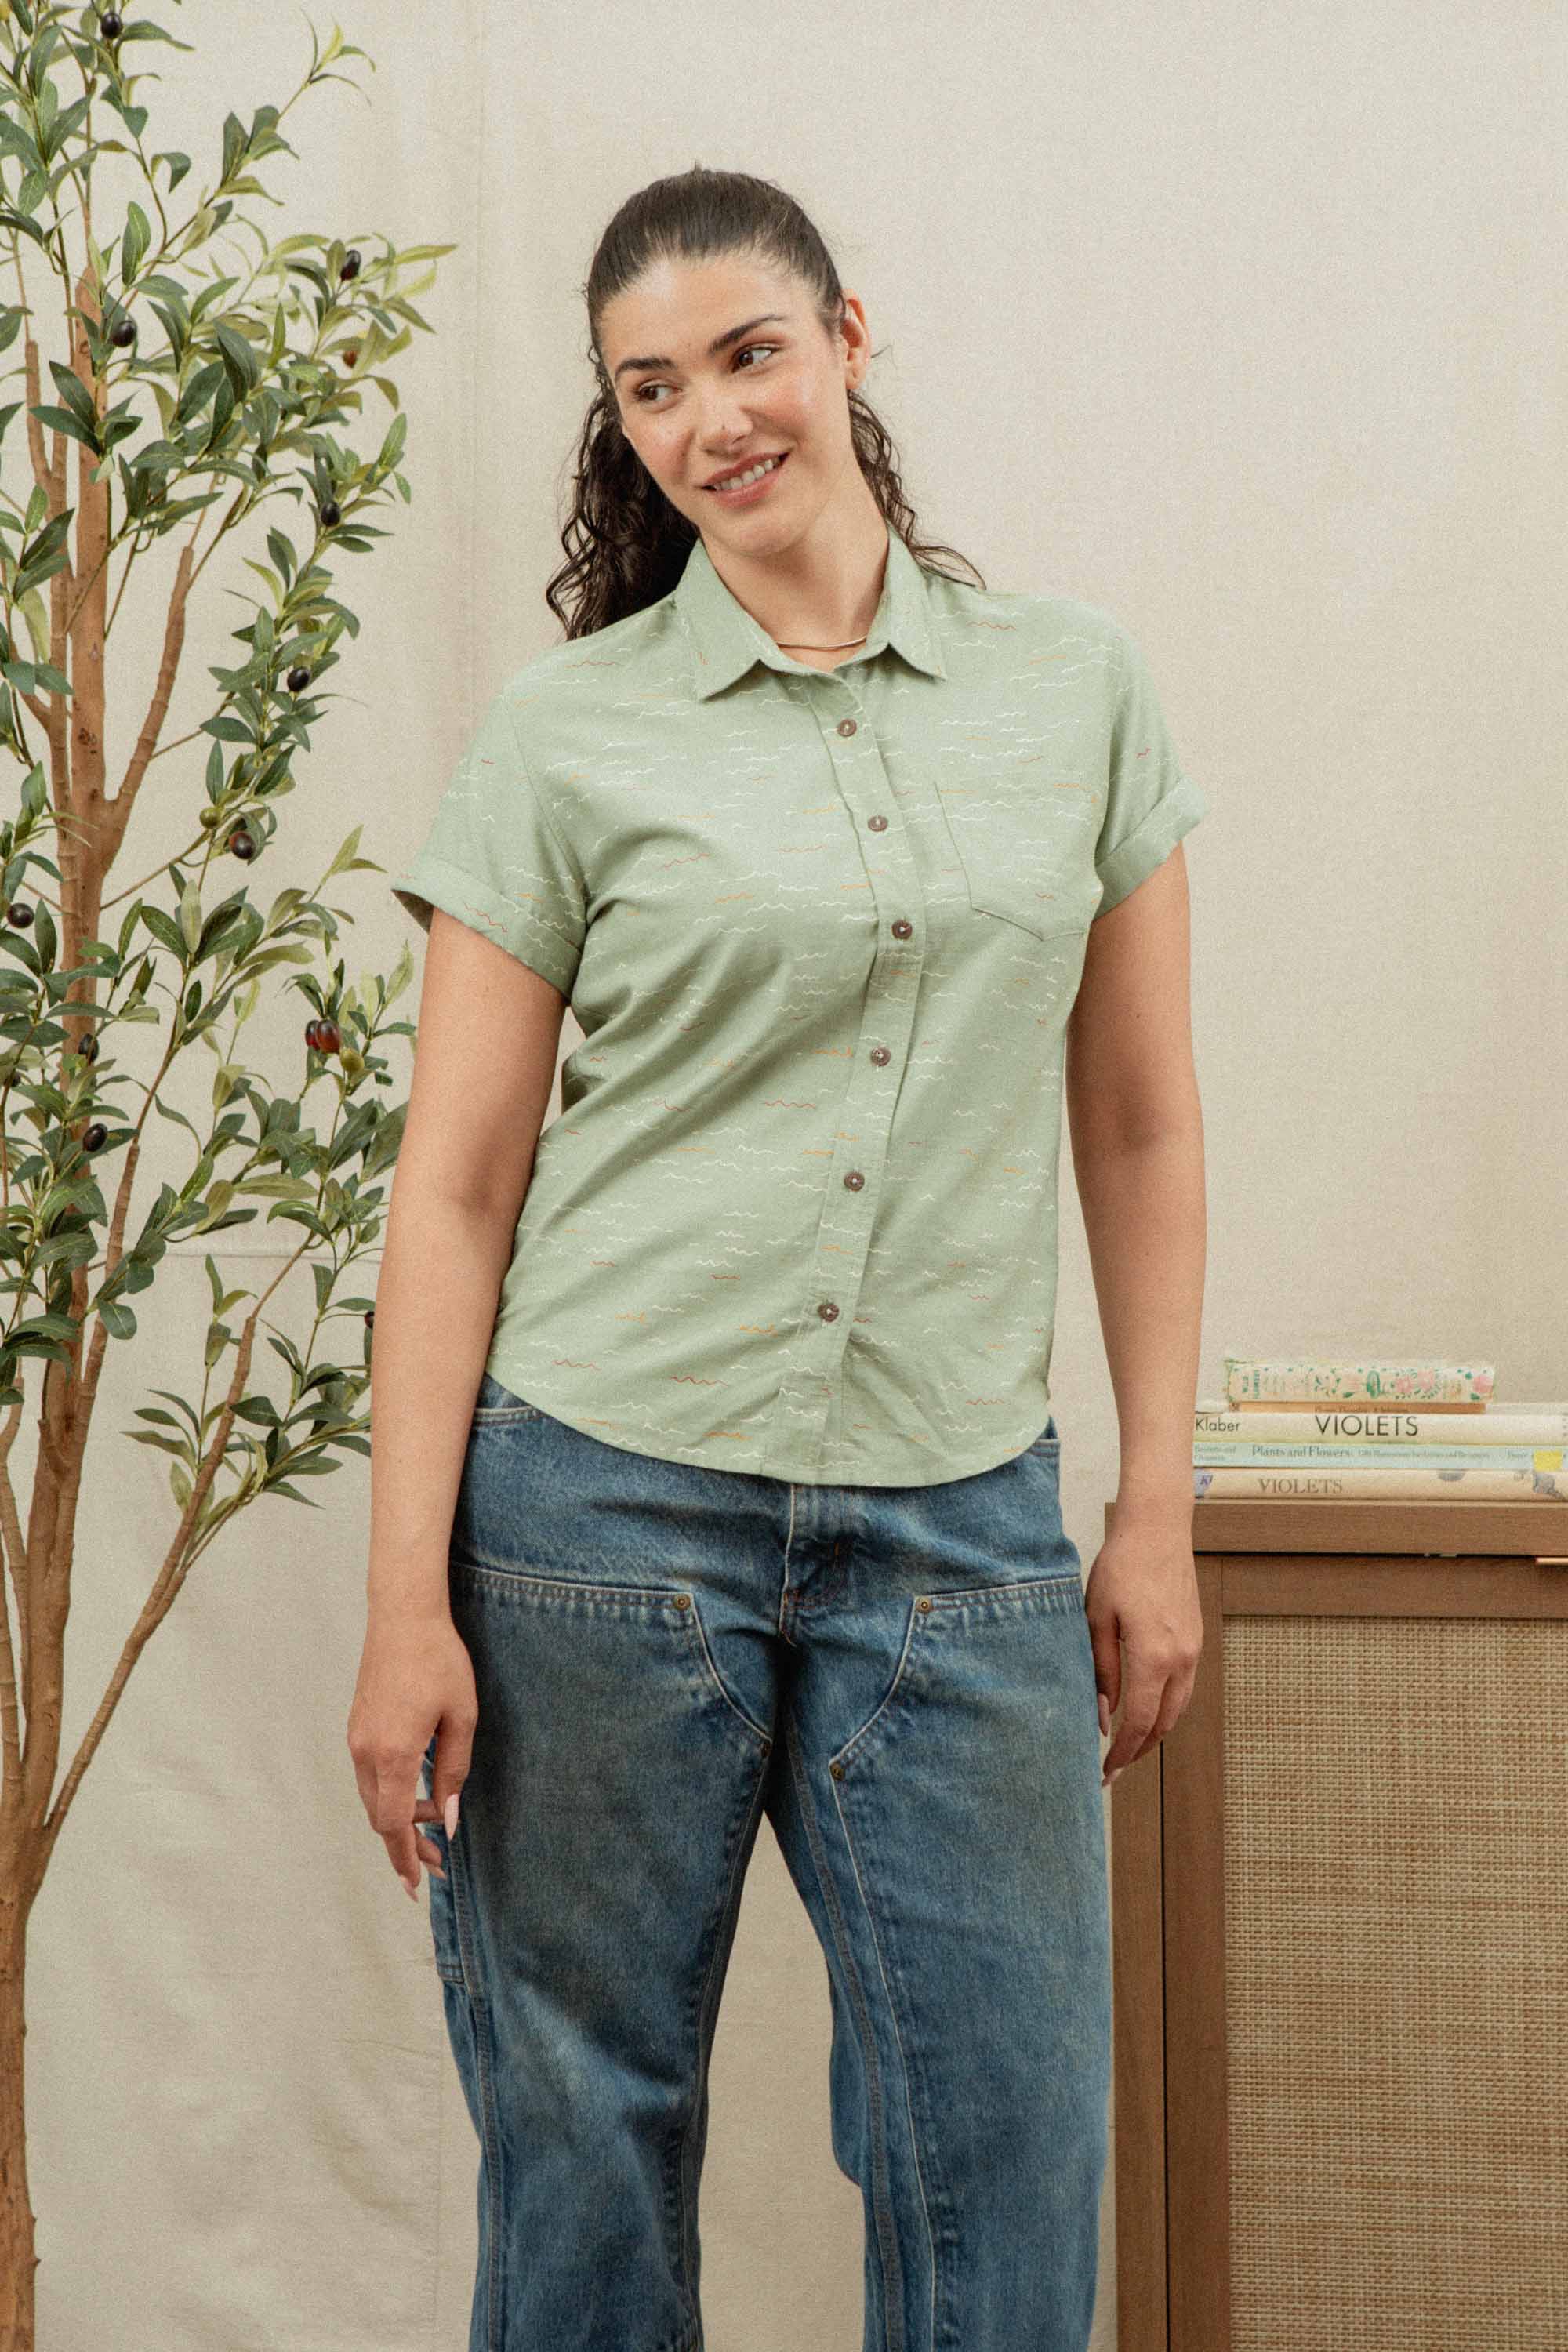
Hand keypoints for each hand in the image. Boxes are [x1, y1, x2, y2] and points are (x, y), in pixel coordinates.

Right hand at [346, 1605, 476, 1899]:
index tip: (419, 1884)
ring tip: (433, 1825)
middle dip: (405, 1845)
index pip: (395, 1823)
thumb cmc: (440, 1661)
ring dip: (398, 1819)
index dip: (407, 1857)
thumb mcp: (462, 1717)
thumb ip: (454, 1772)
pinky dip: (389, 1794)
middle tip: (437, 1861)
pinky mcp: (356, 1727)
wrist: (403, 1616)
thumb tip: (448, 1821)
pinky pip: (369, 1776)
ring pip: (372, 1798)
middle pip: (380, 1818)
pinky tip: (416, 1792)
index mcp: (393, 1754)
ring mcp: (356, 1739)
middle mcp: (366, 1752)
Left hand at [1084, 1514, 1203, 1784]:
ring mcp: (1193, 1650)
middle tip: (1112, 1770)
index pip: (1138, 1723)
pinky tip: (1145, 1712)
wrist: (1157, 1529)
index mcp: (1153, 1657)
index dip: (1121, 1754)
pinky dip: (1165, 1709)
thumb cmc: (1120, 1567)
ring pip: (1176, 1710)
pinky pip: (1183, 1689)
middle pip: (1161, 1725)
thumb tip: (1103, 1718)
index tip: (1103, 1773)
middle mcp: (1181, 1659)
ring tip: (1126, 1748)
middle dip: (1137, 1752)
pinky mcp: (1196, 1639)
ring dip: (1152, 1734)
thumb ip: (1101, 1672)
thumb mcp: (1097, 1619)